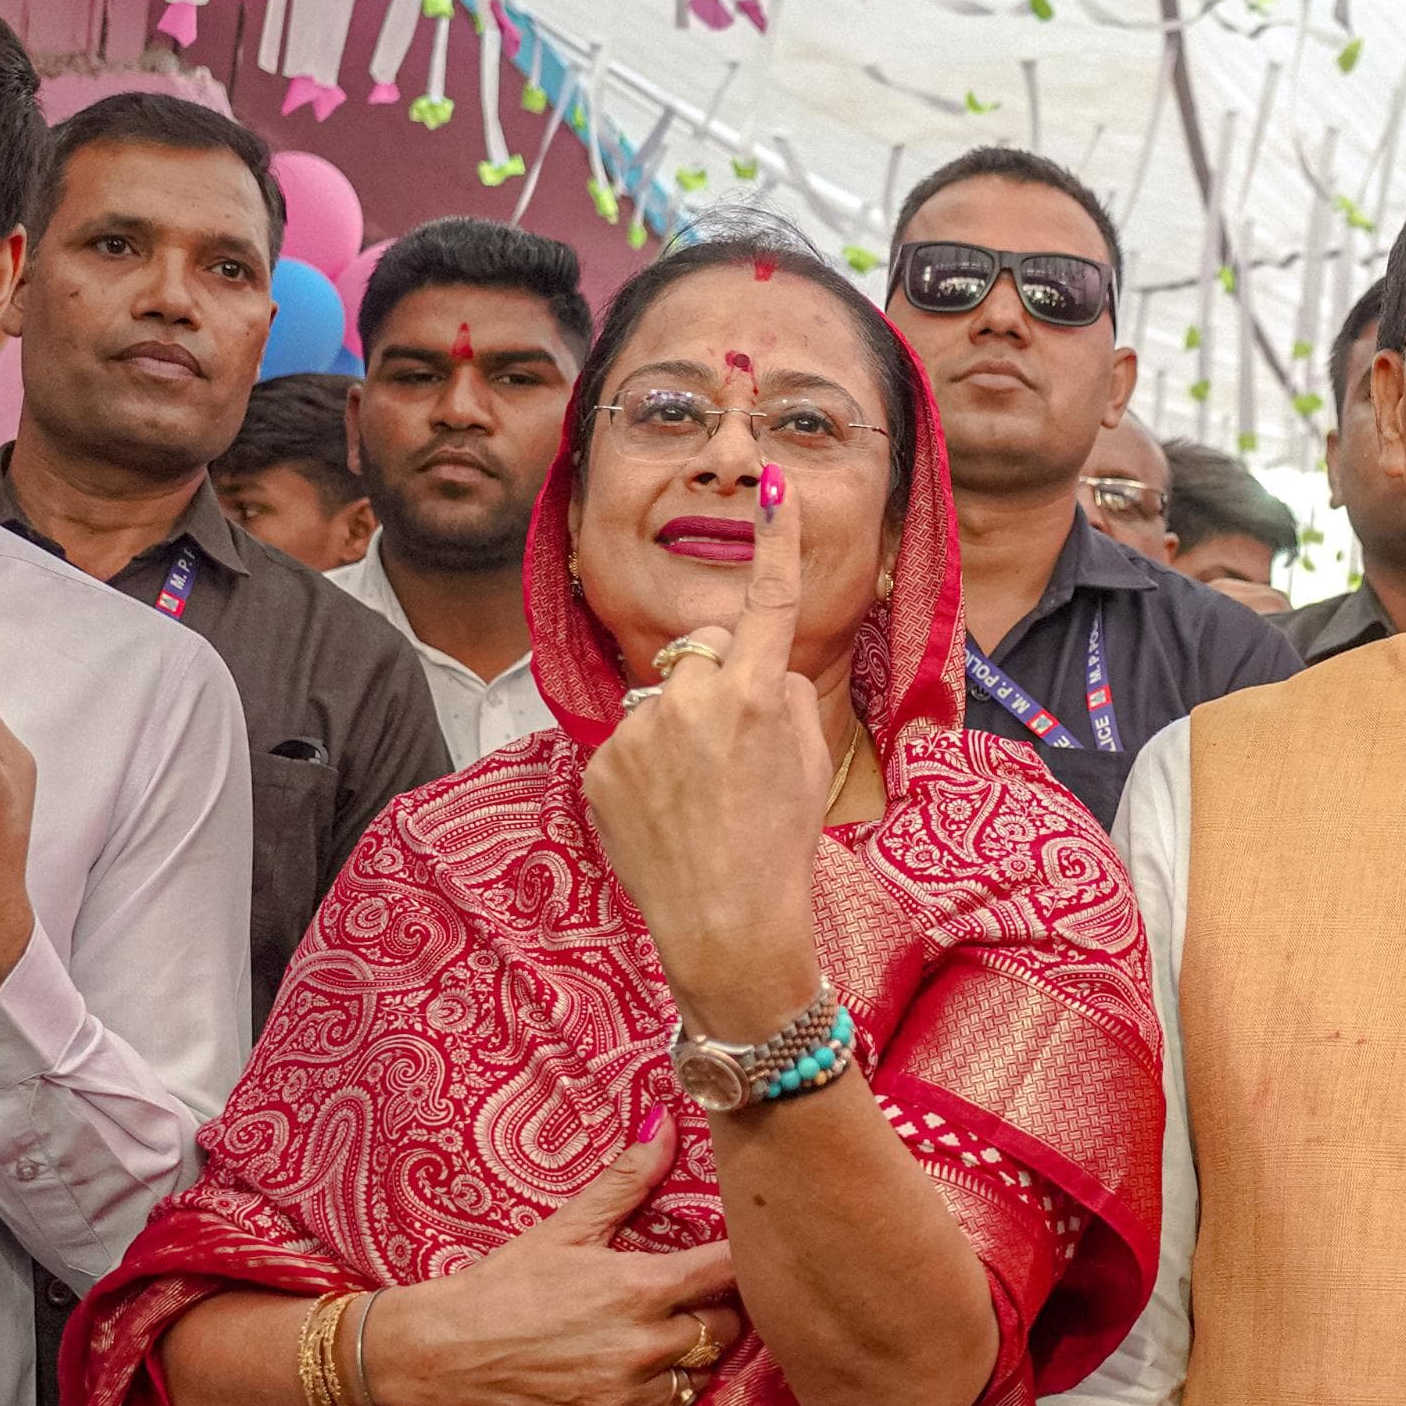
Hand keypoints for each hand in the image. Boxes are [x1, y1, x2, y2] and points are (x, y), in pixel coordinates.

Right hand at [371, 1118, 742, 1405]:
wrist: (447, 1349)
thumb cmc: (507, 1283)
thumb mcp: (567, 1227)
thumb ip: (626, 1180)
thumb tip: (664, 1125)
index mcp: (642, 1285)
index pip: (732, 1270)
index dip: (741, 1262)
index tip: (730, 1260)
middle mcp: (646, 1343)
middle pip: (727, 1327)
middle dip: (713, 1311)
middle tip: (682, 1303)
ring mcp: (632, 1395)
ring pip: (704, 1378)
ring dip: (692, 1362)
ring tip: (658, 1345)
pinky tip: (651, 1395)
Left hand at [580, 466, 832, 1043]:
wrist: (727, 926)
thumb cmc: (779, 848)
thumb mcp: (806, 763)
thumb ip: (782, 699)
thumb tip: (751, 674)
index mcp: (758, 694)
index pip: (769, 598)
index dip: (774, 537)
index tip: (767, 478)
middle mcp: (694, 698)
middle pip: (704, 652)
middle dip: (717, 682)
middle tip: (731, 755)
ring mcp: (640, 730)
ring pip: (661, 701)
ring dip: (677, 732)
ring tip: (696, 800)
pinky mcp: (600, 765)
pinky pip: (626, 744)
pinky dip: (643, 773)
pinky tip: (664, 817)